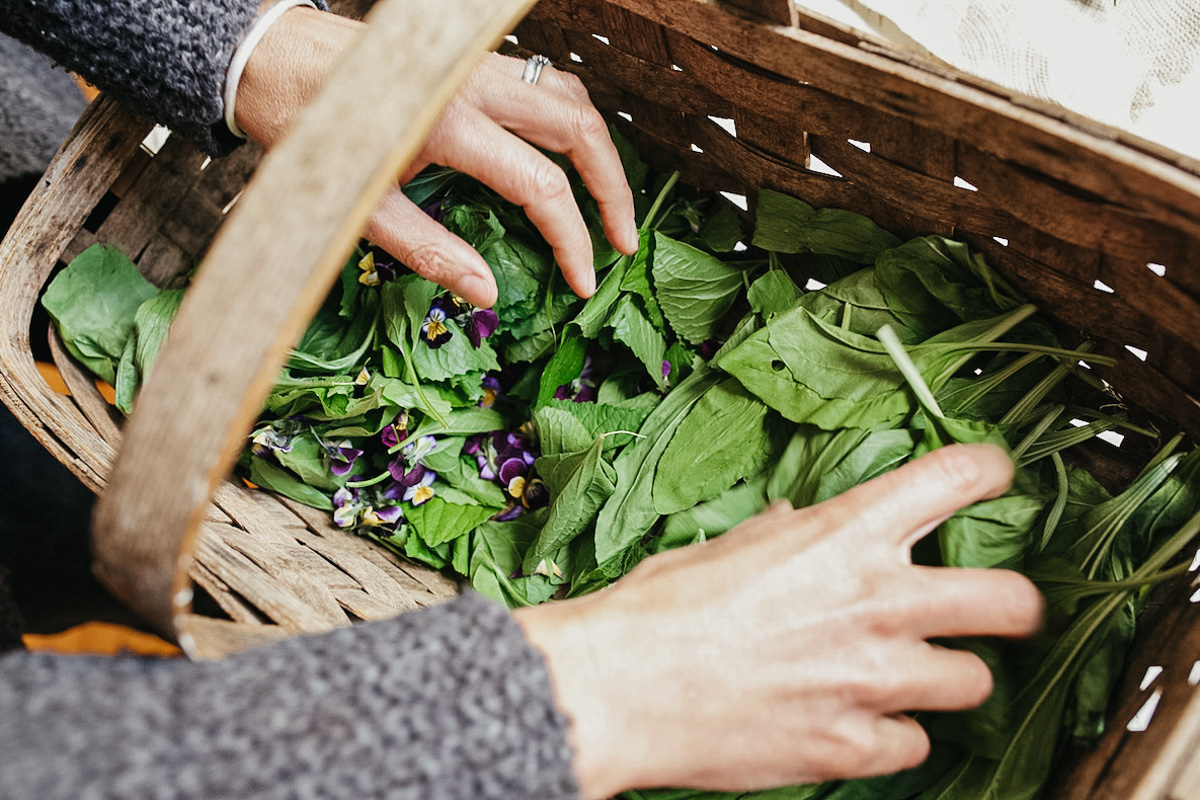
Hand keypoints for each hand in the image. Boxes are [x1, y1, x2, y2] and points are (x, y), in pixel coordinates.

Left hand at [234, 8, 637, 307]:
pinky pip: (545, 82)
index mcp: (448, 125)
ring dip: (599, 150)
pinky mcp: (473, 60)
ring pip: (570, 97)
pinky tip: (571, 155)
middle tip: (623, 242)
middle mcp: (474, 86)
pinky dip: (572, 120)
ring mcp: (478, 66)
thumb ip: (428, 251)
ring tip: (608, 202)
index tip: (583, 281)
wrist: (272, 61)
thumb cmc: (309, 136)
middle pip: (580, 130)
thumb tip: (488, 294)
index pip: (541, 185)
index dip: (573, 240)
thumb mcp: (359, 207)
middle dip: (614, 189)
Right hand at [514, 444, 1043, 798]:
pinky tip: (854, 724)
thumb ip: (779, 536)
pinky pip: (913, 744)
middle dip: (1017, 607)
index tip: (996, 478)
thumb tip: (799, 525)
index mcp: (844, 534)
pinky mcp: (851, 747)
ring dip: (945, 678)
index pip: (956, 479)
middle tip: (1003, 611)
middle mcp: (876, 602)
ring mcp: (871, 680)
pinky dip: (891, 736)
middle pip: (1010, 602)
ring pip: (973, 683)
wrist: (616, 688)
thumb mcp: (723, 548)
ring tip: (903, 677)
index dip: (991, 472)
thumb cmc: (657, 609)